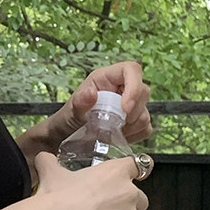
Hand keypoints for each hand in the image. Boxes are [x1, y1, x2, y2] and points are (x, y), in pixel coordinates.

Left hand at [20, 60, 151, 168]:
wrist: (63, 140)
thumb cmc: (65, 121)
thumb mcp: (68, 112)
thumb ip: (79, 103)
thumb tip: (91, 93)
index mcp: (106, 78)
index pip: (131, 70)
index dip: (134, 86)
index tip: (125, 109)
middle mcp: (120, 88)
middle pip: (143, 91)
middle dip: (133, 112)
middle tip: (117, 126)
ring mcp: (128, 105)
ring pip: (145, 111)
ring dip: (133, 126)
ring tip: (113, 134)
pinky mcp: (133, 121)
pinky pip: (145, 127)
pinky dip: (135, 135)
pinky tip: (119, 138)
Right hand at [32, 151, 147, 209]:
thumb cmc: (56, 198)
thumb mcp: (51, 173)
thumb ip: (50, 162)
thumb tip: (43, 158)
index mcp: (116, 171)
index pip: (138, 166)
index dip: (133, 173)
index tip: (130, 179)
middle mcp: (129, 192)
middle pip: (140, 198)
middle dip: (126, 204)